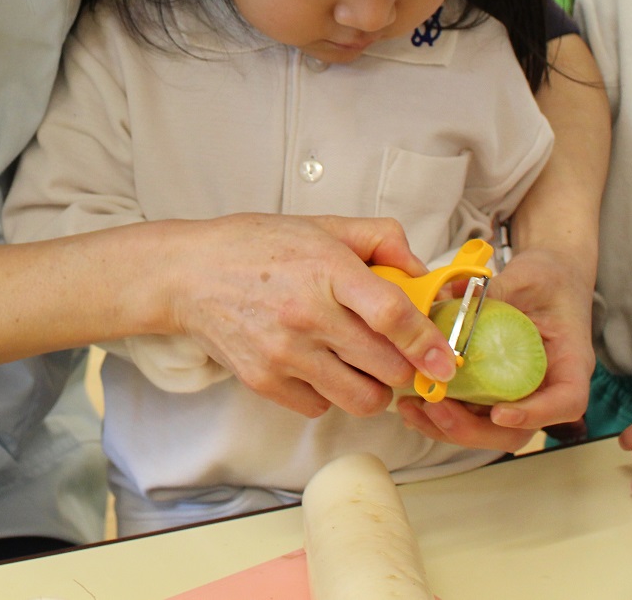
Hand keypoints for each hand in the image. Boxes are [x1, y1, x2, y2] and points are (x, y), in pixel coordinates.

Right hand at [167, 213, 457, 419]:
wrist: (188, 275)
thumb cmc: (255, 247)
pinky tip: (319, 366)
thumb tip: (419, 273)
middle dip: (403, 366)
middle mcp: (306, 315)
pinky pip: (321, 407)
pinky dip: (330, 394)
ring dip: (374, 388)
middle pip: (386, 366)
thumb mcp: (320, 225)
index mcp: (325, 269)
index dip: (425, 341)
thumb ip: (378, 239)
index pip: (390, 314)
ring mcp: (284, 353)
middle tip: (398, 354)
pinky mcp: (264, 381)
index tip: (443, 359)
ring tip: (362, 366)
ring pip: (361, 398)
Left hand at [395, 245, 595, 451]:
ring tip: (414, 409)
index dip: (534, 414)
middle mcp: (546, 388)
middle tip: (437, 408)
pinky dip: (443, 414)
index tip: (500, 413)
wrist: (549, 278)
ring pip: (489, 430)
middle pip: (518, 431)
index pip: (566, 402)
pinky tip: (413, 403)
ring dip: (450, 427)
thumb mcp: (526, 277)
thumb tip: (451, 295)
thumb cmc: (548, 279)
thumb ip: (495, 291)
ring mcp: (518, 394)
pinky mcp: (494, 390)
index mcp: (570, 362)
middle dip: (474, 430)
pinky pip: (472, 414)